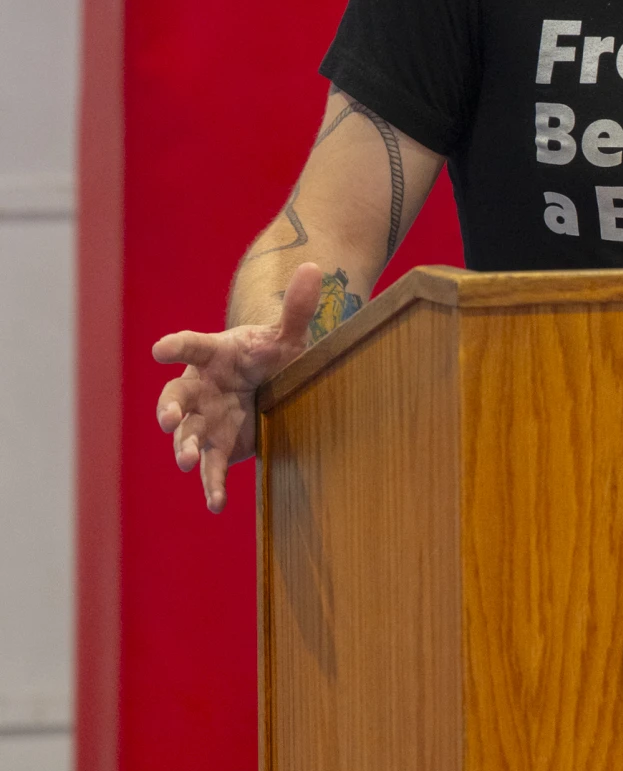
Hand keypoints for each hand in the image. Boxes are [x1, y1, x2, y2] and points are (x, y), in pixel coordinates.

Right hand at [153, 262, 325, 513]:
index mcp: (212, 354)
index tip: (159, 350)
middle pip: (175, 399)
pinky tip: (216, 503)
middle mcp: (200, 388)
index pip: (190, 346)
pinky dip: (212, 485)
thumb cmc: (271, 354)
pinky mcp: (221, 447)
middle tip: (167, 422)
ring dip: (184, 448)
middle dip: (169, 411)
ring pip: (187, 435)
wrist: (269, 383)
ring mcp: (206, 420)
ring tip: (187, 462)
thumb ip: (297, 308)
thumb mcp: (287, 335)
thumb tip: (316, 268)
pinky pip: (212, 468)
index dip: (175, 347)